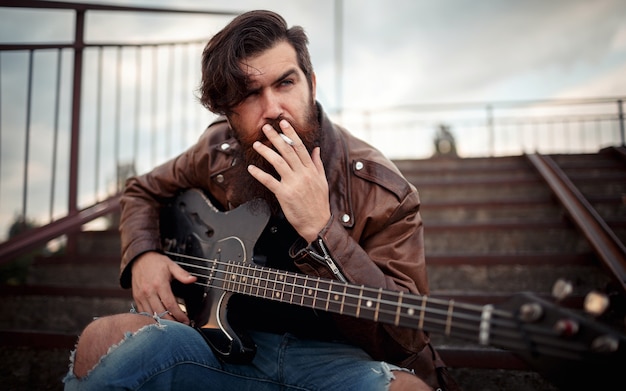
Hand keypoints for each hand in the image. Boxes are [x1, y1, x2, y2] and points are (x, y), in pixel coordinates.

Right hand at [130, 251, 195, 323]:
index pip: (170, 304)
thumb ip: (182, 274)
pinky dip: (151, 318)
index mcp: (159, 284)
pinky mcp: (136, 298)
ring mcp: (141, 296)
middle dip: (172, 321)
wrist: (139, 259)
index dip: (179, 315)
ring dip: (162, 322)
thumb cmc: (157, 263)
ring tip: (172, 326)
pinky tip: (159, 320)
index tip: (186, 321)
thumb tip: (193, 279)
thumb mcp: (171, 265)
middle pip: (161, 312)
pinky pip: (143, 312)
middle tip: (181, 327)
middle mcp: (149, 291)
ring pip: (151, 314)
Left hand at [247, 119, 330, 242]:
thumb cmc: (319, 204)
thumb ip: (317, 163)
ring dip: (266, 151)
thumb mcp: (322, 181)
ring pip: (278, 162)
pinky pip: (269, 181)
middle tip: (265, 128)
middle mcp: (303, 174)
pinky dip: (259, 174)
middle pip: (288, 151)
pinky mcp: (285, 194)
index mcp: (311, 170)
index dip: (291, 134)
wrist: (317, 224)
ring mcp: (293, 183)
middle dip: (276, 137)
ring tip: (256, 144)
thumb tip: (316, 149)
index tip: (283, 124)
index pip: (300, 147)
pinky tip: (251, 168)